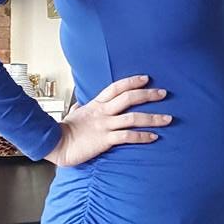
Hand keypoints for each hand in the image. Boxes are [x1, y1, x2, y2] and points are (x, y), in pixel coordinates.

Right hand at [44, 74, 171, 167]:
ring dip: (153, 118)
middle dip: (148, 95)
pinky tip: (154, 137)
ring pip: (133, 118)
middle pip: (129, 98)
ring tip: (168, 119)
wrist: (55, 144)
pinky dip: (142, 136)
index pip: (116, 87)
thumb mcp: (73, 114)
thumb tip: (78, 106)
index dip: (132, 81)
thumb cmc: (64, 130)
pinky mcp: (105, 140)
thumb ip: (80, 108)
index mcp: (96, 104)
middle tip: (164, 93)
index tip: (147, 79)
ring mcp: (104, 126)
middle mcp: (103, 112)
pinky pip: (128, 137)